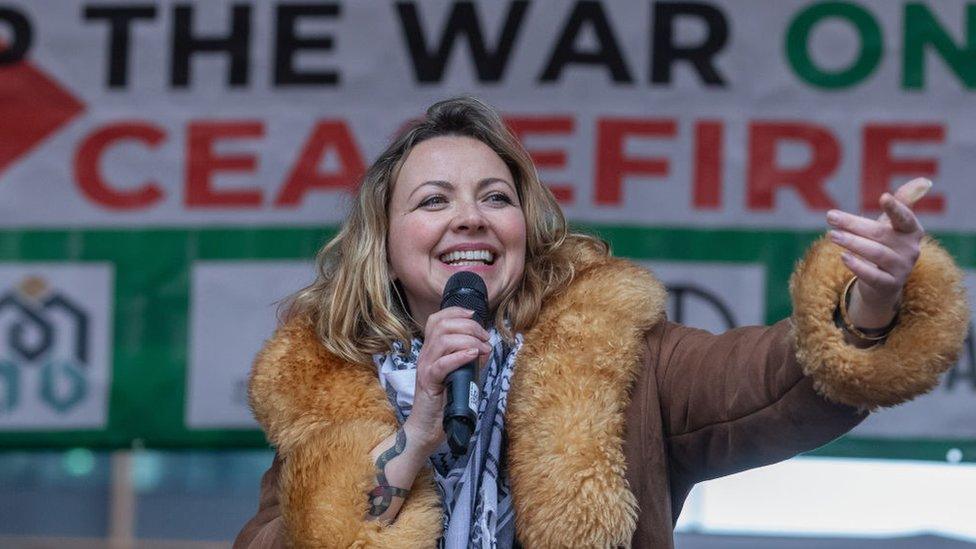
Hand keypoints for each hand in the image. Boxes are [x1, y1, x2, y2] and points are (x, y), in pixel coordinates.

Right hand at [402, 307, 490, 453]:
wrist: (427, 428)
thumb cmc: (443, 402)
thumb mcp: (459, 376)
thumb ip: (470, 362)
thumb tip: (485, 349)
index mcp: (431, 350)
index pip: (437, 319)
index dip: (456, 312)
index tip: (474, 315)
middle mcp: (426, 355)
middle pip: (442, 325)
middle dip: (469, 326)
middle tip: (485, 338)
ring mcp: (426, 368)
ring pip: (443, 340)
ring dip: (468, 339)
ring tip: (482, 348)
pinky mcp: (429, 382)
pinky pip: (443, 364)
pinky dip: (460, 356)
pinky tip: (473, 355)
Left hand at [825, 178, 929, 328]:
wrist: (883, 285)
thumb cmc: (886, 247)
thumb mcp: (893, 225)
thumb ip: (903, 203)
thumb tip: (924, 181)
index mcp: (912, 231)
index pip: (904, 218)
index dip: (895, 208)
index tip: (883, 197)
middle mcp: (910, 249)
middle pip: (880, 234)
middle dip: (853, 224)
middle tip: (830, 216)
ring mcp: (902, 269)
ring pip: (876, 254)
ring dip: (852, 243)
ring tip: (832, 235)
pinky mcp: (890, 285)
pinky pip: (873, 276)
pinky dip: (858, 266)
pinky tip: (843, 257)